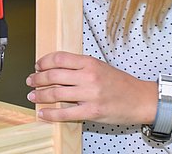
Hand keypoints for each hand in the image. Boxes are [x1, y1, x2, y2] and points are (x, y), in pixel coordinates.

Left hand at [26, 51, 156, 124]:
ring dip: (40, 95)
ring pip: (56, 93)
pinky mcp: (91, 112)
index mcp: (90, 63)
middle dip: (37, 78)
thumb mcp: (101, 67)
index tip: (37, 65)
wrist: (140, 99)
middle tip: (31, 81)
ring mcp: (90, 95)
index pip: (60, 58)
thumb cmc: (121, 84)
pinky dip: (51, 114)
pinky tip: (43, 113)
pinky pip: (65, 113)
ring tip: (33, 96)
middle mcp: (89, 77)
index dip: (44, 61)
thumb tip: (57, 68)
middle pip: (54, 75)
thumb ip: (81, 67)